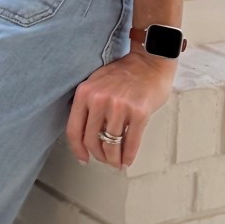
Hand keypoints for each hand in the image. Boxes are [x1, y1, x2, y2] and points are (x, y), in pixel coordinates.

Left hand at [65, 50, 176, 168]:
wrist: (150, 61)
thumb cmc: (125, 73)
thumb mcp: (96, 83)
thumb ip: (87, 104)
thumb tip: (83, 134)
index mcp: (85, 93)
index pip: (74, 130)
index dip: (77, 149)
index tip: (83, 158)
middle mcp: (99, 100)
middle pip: (92, 140)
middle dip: (98, 155)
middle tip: (104, 160)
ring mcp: (119, 107)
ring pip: (111, 145)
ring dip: (113, 159)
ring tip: (116, 162)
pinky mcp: (139, 113)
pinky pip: (130, 142)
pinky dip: (128, 156)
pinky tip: (127, 160)